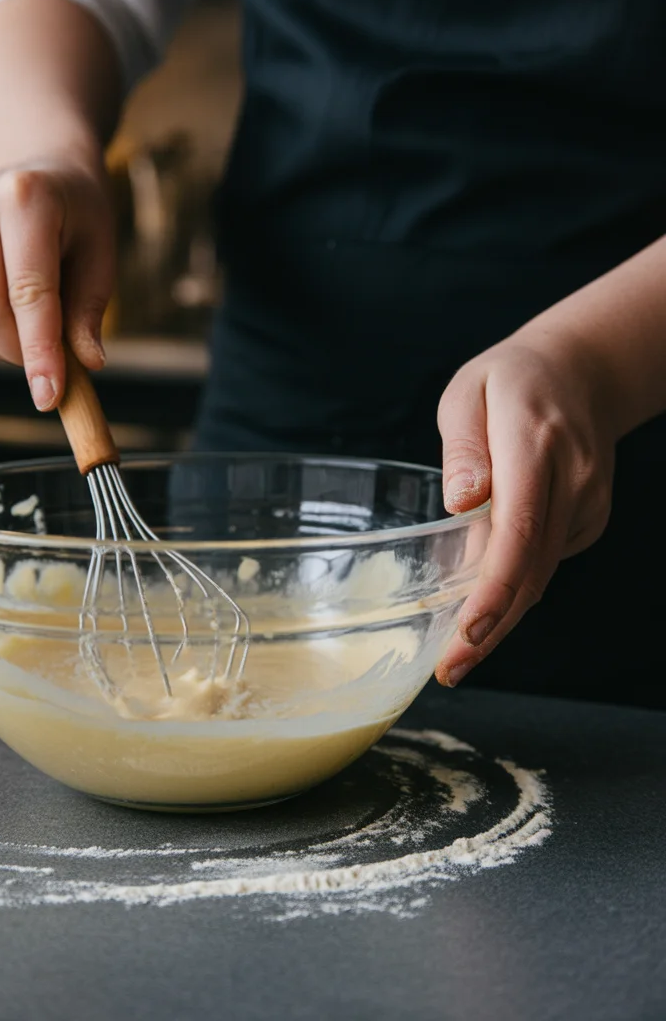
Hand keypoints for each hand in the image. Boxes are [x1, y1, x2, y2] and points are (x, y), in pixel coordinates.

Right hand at [0, 152, 114, 409]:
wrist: (40, 171)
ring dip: (3, 346)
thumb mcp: (101, 255)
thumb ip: (89, 310)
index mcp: (25, 196)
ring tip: (37, 333)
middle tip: (52, 371)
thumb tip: (86, 364)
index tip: (50, 397)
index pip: (29, 290)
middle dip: (20, 353)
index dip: (40, 350)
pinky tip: (11, 314)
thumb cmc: (79, 217)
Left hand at [434, 332, 617, 686]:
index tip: (468, 630)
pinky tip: (482, 608)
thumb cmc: (510, 381)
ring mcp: (587, 504)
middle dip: (491, 626)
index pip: (518, 529)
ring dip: (501, 619)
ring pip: (541, 574)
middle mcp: (572, 482)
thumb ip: (463, 448)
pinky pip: (545, 563)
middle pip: (532, 567)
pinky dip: (514, 589)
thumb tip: (460, 503)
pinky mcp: (588, 519)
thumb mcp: (468, 392)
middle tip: (451, 669)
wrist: (584, 371)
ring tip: (458, 658)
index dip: (494, 588)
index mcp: (535, 445)